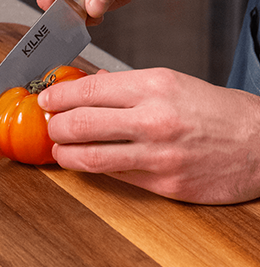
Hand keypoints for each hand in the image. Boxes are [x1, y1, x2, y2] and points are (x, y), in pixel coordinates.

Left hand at [37, 68, 259, 203]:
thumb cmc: (220, 113)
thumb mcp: (176, 83)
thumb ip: (129, 87)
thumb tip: (91, 86)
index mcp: (157, 85)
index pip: (91, 89)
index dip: (59, 96)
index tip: (47, 100)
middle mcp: (154, 119)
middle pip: (82, 123)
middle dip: (56, 126)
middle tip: (50, 126)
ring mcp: (157, 155)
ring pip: (91, 157)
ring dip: (66, 154)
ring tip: (60, 150)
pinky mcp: (162, 184)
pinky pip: (115, 177)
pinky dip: (95, 170)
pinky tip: (88, 164)